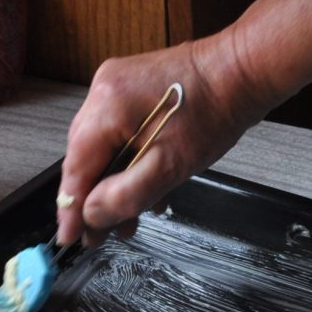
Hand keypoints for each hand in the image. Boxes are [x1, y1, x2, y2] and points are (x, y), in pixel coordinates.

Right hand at [55, 35, 272, 247]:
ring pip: (103, 149)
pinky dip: (127, 163)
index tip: (69, 237)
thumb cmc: (214, 111)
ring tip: (126, 221)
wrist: (242, 73)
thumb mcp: (169, 167)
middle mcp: (103, 92)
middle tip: (98, 235)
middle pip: (85, 159)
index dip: (71, 209)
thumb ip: (125, 196)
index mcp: (106, 107)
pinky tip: (143, 189)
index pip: (75, 169)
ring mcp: (116, 87)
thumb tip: (92, 215)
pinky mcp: (132, 90)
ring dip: (113, 186)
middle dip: (94, 201)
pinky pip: (118, 134)